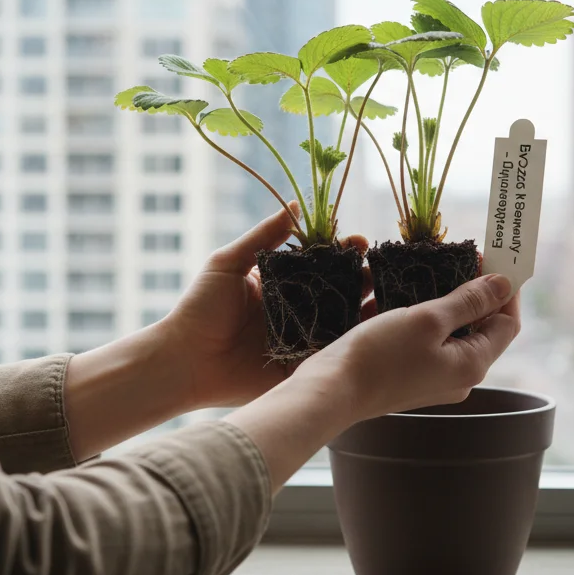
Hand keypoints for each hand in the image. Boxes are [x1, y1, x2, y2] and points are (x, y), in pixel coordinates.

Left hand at [159, 203, 369, 408]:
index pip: (320, 263)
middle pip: (339, 291)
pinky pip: (334, 357)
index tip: (359, 242)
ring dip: (367, 311)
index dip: (341, 251)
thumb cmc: (200, 308)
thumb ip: (263, 236)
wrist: (185, 360)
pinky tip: (376, 336)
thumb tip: (295, 205)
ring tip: (388, 298)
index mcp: (281, 284)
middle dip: (362, 278)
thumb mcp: (229, 263)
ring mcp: (302, 340)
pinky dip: (355, 348)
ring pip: (343, 323)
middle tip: (379, 270)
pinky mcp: (302, 369)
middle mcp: (296, 311)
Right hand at [227, 273, 520, 487]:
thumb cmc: (379, 355)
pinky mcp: (410, 375)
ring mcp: (434, 378)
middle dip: (473, 291)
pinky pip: (427, 340)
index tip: (490, 258)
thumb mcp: (427, 319)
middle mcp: (459, 376)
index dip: (504, 289)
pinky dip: (422, 316)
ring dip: (444, 300)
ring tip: (429, 271)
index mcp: (472, 364)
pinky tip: (404, 295)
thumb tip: (504, 285)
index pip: (507, 322)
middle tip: (458, 257)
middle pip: (481, 327)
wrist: (331, 392)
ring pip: (452, 332)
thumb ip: (468, 301)